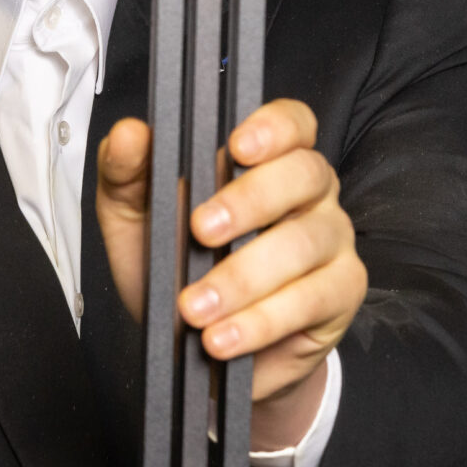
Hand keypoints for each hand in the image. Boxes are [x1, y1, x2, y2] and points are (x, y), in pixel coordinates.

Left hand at [95, 99, 365, 450]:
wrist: (200, 344)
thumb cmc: (175, 266)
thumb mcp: (136, 217)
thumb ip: (127, 171)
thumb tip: (129, 134)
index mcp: (267, 159)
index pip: (291, 122)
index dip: (273, 127)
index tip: (237, 146)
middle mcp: (309, 192)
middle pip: (304, 174)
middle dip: (250, 201)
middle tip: (201, 231)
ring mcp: (331, 240)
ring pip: (303, 243)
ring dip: (243, 278)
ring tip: (196, 307)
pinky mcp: (340, 292)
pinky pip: (311, 300)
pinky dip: (261, 321)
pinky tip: (224, 337)